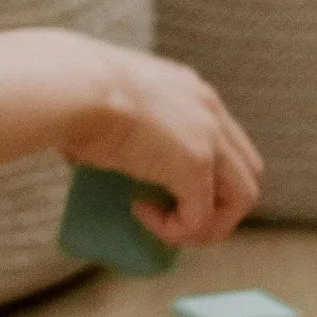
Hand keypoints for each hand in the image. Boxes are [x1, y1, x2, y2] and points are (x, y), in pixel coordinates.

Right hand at [59, 49, 261, 246]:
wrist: (72, 87)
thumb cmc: (71, 89)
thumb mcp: (105, 99)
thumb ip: (111, 122)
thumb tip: (84, 152)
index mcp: (189, 89)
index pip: (224, 140)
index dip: (204, 174)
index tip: (162, 185)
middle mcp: (209, 110)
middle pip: (245, 171)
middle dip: (215, 202)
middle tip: (172, 213)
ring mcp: (208, 138)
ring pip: (241, 198)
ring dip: (205, 223)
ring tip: (164, 225)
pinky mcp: (196, 166)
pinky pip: (201, 219)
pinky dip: (176, 230)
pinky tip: (141, 215)